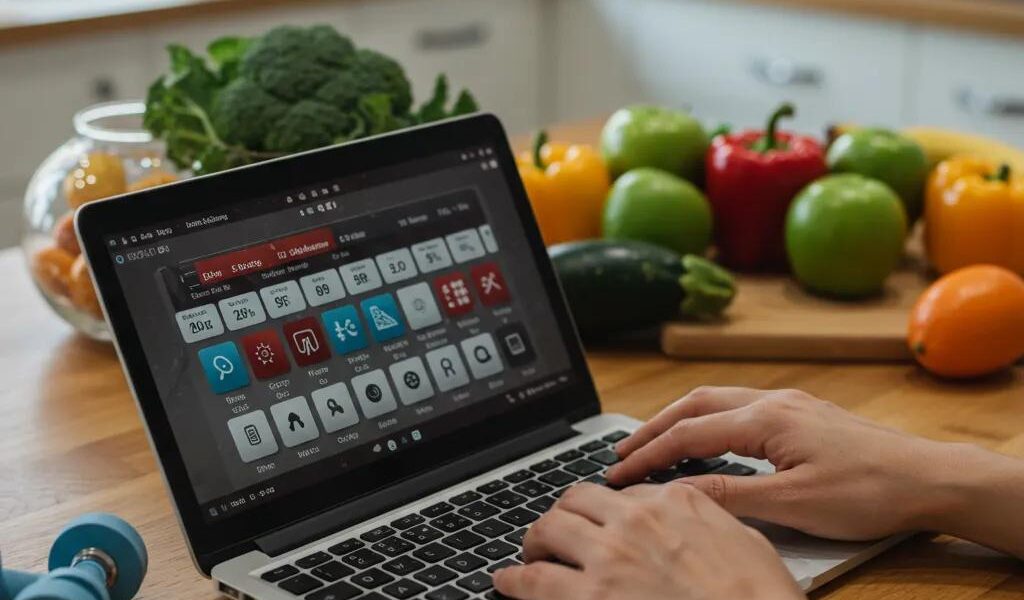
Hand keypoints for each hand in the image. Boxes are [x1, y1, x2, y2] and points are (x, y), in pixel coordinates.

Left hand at [492, 482, 803, 599]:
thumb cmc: (761, 597)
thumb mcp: (746, 542)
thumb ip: (708, 522)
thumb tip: (690, 520)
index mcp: (674, 502)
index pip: (623, 493)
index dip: (605, 511)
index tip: (598, 522)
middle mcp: (635, 520)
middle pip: (576, 501)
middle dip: (562, 517)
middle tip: (555, 534)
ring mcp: (608, 556)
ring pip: (547, 530)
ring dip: (535, 542)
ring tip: (530, 556)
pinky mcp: (589, 596)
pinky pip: (533, 581)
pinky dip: (512, 580)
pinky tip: (506, 582)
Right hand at [606, 387, 957, 540]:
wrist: (929, 478)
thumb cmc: (870, 492)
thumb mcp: (795, 504)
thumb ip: (733, 496)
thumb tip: (679, 495)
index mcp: (766, 419)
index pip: (688, 434)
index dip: (647, 454)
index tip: (617, 474)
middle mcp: (773, 401)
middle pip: (695, 404)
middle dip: (653, 426)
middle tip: (622, 451)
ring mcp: (790, 404)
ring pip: (717, 400)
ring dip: (680, 419)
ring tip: (653, 442)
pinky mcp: (803, 413)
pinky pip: (740, 407)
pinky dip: (708, 420)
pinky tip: (707, 438)